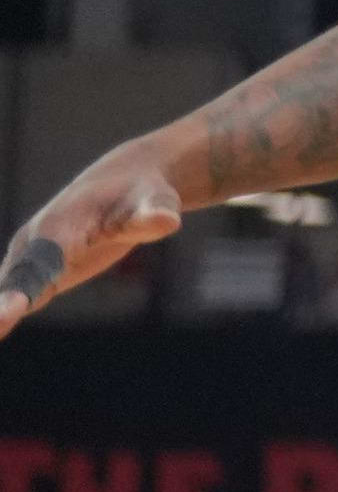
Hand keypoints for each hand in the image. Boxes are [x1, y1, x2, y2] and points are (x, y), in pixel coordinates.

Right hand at [0, 137, 186, 340]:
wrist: (124, 180)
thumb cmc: (143, 193)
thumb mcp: (155, 201)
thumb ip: (154, 213)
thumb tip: (168, 221)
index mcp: (62, 224)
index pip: (42, 260)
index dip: (26, 285)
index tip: (11, 310)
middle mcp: (36, 239)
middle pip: (16, 278)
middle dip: (1, 304)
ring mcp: (30, 255)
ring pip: (9, 287)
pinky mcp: (37, 270)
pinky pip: (16, 293)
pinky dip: (3, 312)